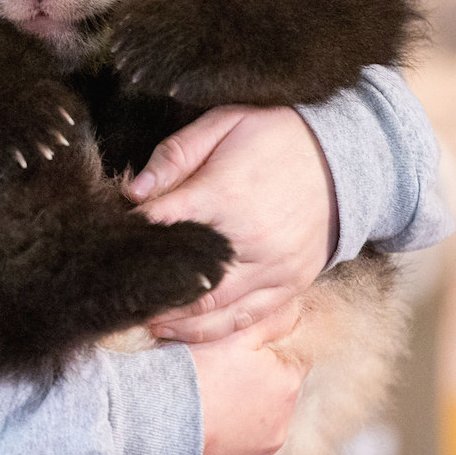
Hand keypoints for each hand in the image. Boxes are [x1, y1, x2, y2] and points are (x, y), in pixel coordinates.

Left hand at [128, 106, 336, 342]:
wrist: (345, 154)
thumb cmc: (275, 132)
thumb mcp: (223, 122)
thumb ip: (175, 155)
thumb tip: (132, 191)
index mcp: (225, 195)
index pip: (162, 225)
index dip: (132, 236)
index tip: (110, 242)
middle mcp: (249, 240)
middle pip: (186, 279)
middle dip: (149, 289)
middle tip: (117, 295)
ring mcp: (274, 267)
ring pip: (214, 309)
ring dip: (175, 321)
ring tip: (143, 321)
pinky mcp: (291, 284)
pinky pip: (248, 319)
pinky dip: (214, 330)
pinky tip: (184, 331)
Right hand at [192, 298, 307, 454]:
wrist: (164, 426)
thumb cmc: (197, 378)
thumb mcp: (235, 337)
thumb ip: (269, 321)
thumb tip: (294, 306)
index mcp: (286, 382)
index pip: (293, 356)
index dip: (269, 346)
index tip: (245, 345)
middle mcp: (283, 418)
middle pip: (275, 385)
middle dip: (255, 375)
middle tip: (221, 367)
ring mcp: (264, 444)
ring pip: (259, 412)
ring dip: (243, 402)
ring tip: (211, 393)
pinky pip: (243, 437)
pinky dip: (231, 426)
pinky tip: (209, 414)